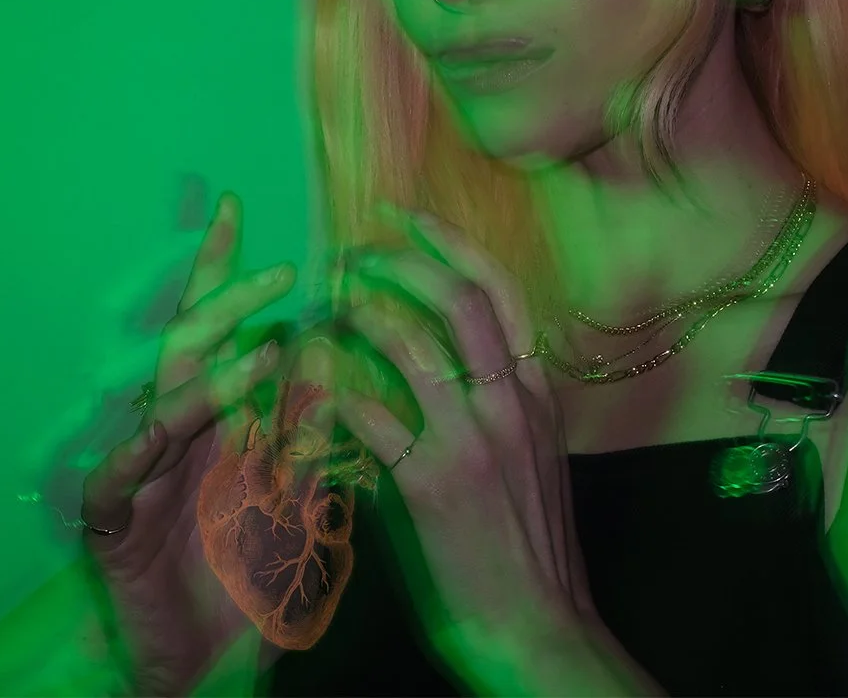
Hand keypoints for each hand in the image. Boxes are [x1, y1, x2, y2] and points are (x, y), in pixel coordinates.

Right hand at [79, 191, 295, 694]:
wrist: (207, 667)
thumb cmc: (249, 571)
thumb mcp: (292, 494)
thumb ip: (304, 428)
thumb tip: (330, 352)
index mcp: (212, 416)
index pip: (218, 328)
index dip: (222, 270)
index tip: (236, 207)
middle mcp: (174, 431)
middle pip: (188, 346)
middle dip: (224, 302)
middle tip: (275, 271)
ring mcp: (142, 474)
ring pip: (162, 404)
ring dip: (210, 375)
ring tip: (266, 350)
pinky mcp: (113, 526)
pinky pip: (116, 481)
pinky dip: (138, 455)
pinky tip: (157, 433)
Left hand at [322, 204, 598, 686]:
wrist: (537, 630)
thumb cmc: (528, 543)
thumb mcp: (531, 455)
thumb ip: (496, 399)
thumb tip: (444, 355)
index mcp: (535, 390)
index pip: (498, 288)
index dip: (448, 241)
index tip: (405, 217)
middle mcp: (510, 400)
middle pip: (455, 296)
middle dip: (396, 260)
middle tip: (348, 252)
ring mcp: (473, 438)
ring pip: (409, 340)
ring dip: (355, 312)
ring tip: (321, 306)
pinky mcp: (432, 482)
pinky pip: (370, 411)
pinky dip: (333, 386)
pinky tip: (309, 382)